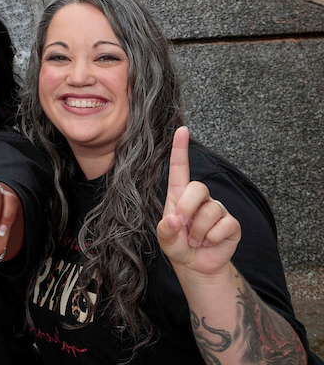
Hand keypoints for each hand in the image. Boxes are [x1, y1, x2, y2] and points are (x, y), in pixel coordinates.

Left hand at [157, 126, 240, 277]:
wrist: (196, 266)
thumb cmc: (178, 246)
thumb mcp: (165, 239)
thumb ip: (165, 230)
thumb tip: (175, 220)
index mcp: (179, 195)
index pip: (180, 168)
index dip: (180, 149)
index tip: (182, 130)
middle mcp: (199, 199)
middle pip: (198, 187)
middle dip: (187, 207)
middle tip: (182, 226)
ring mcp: (217, 209)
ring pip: (211, 210)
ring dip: (199, 230)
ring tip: (195, 240)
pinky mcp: (231, 223)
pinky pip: (225, 225)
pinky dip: (213, 238)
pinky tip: (209, 243)